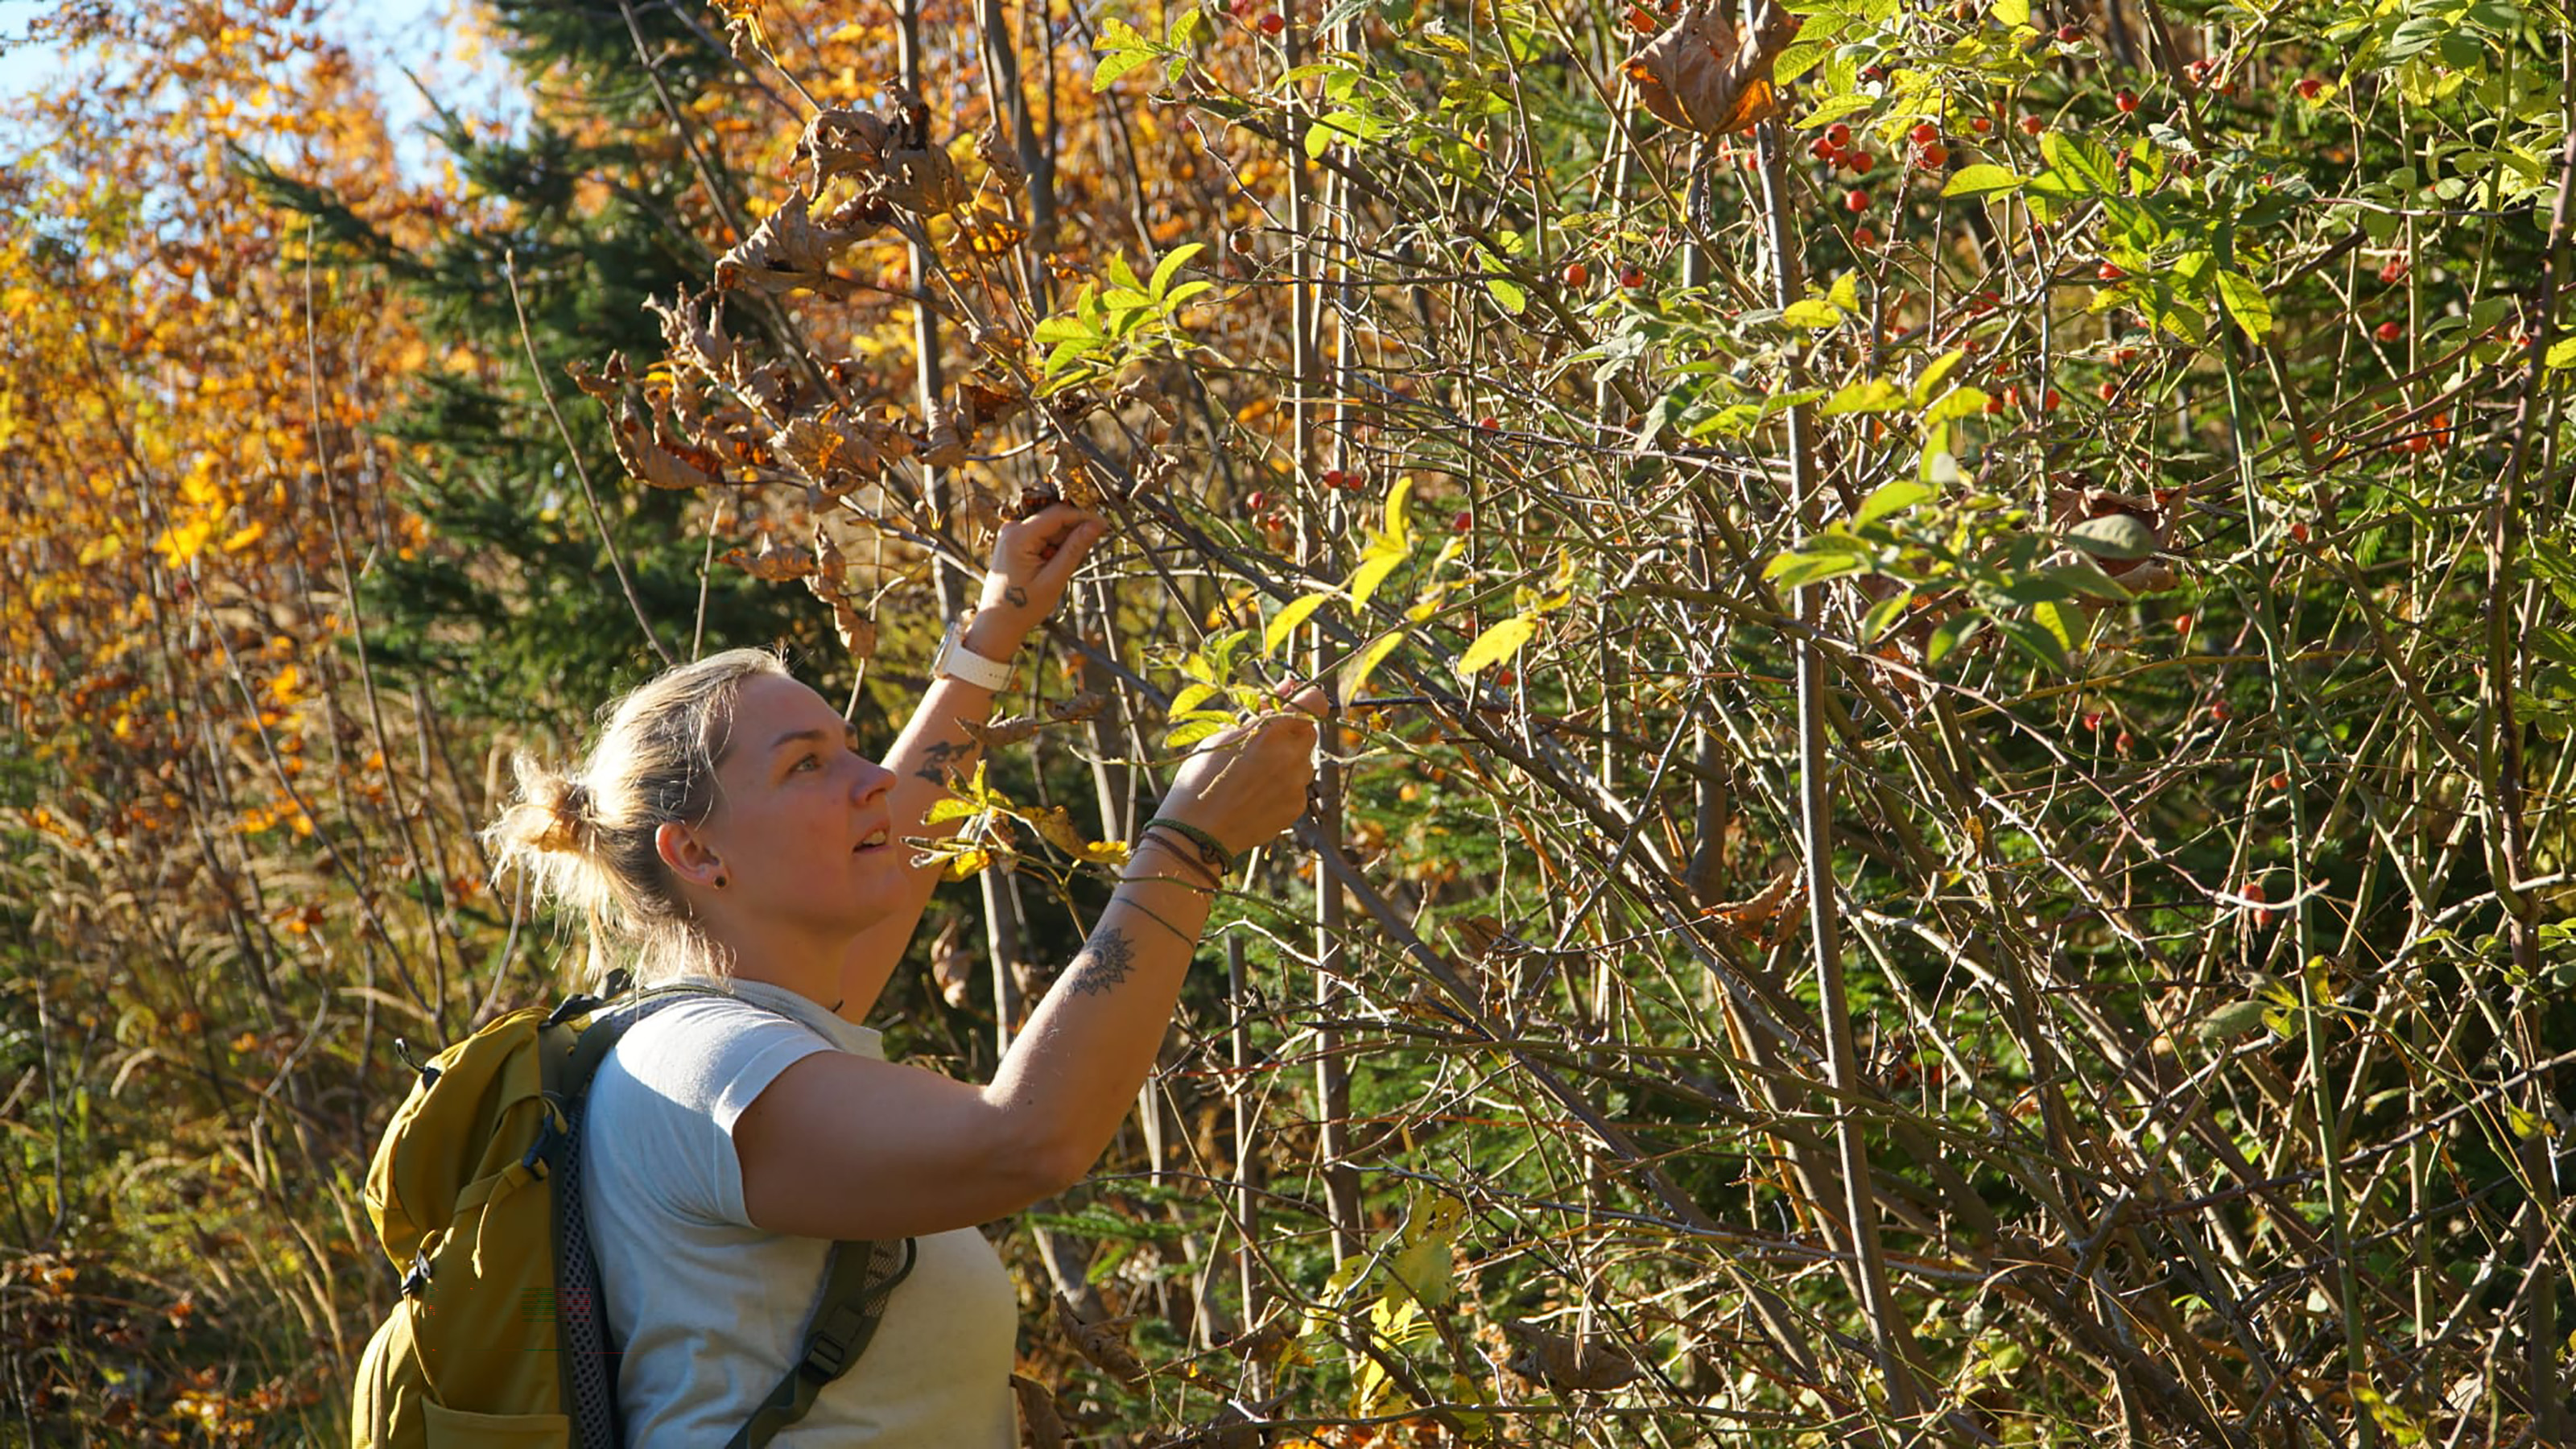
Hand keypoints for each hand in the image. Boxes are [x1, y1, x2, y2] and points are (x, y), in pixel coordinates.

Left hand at [971, 502, 1106, 648]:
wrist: (998, 622)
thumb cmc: (1023, 607)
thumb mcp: (1054, 579)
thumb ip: (1075, 549)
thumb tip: (1095, 525)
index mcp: (1018, 537)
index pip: (1058, 514)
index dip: (1084, 517)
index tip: (1104, 525)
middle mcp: (1011, 529)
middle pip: (1054, 520)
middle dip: (1073, 533)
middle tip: (1085, 555)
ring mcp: (1011, 534)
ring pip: (1049, 529)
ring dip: (1062, 544)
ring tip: (1058, 570)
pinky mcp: (1014, 541)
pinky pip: (1041, 537)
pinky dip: (1052, 549)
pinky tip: (1051, 568)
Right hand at [1152, 687, 1326, 858]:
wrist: (1197, 833)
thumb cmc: (1201, 779)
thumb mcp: (1222, 738)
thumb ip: (1258, 715)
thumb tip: (1284, 691)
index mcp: (1271, 732)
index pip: (1313, 702)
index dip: (1306, 699)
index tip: (1293, 702)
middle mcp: (1291, 756)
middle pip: (1308, 733)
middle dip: (1290, 733)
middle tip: (1263, 742)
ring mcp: (1296, 785)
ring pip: (1302, 762)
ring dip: (1286, 761)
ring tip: (1253, 775)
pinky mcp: (1296, 807)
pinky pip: (1296, 787)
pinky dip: (1283, 786)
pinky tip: (1256, 795)